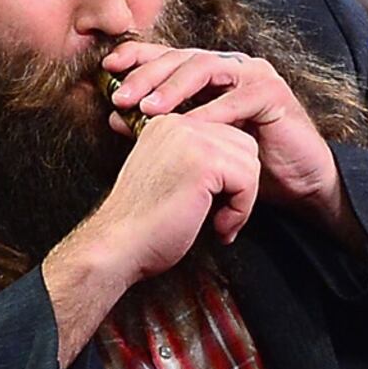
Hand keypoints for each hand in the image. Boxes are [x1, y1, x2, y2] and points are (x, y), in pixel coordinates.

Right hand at [40, 112, 259, 356]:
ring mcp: (191, 139)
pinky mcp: (204, 162)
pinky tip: (218, 227)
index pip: (225, 136)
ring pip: (250, 162)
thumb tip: (237, 166)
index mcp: (168, 124)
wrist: (117, 246)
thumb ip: (196, 162)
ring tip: (218, 223)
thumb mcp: (170, 178)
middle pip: (243, 145)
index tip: (212, 206)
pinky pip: (248, 180)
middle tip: (220, 217)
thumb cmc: (143, 225)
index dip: (228, 176)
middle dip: (241, 185)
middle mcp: (178, 122)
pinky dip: (241, 210)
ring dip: (242, 200)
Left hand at [104, 41, 350, 231]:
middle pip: (182, 58)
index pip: (168, 55)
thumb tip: (116, 116)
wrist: (296, 183)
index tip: (106, 69)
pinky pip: (237, 98)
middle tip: (121, 97)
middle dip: (148, 75)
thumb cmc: (244, 163)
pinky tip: (188, 128)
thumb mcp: (196, 144)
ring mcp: (254, 74)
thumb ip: (160, 125)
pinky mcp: (273, 93)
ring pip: (206, 69)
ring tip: (149, 110)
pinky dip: (210, 113)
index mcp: (211, 73)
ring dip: (174, 88)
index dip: (137, 57)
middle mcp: (231, 66)